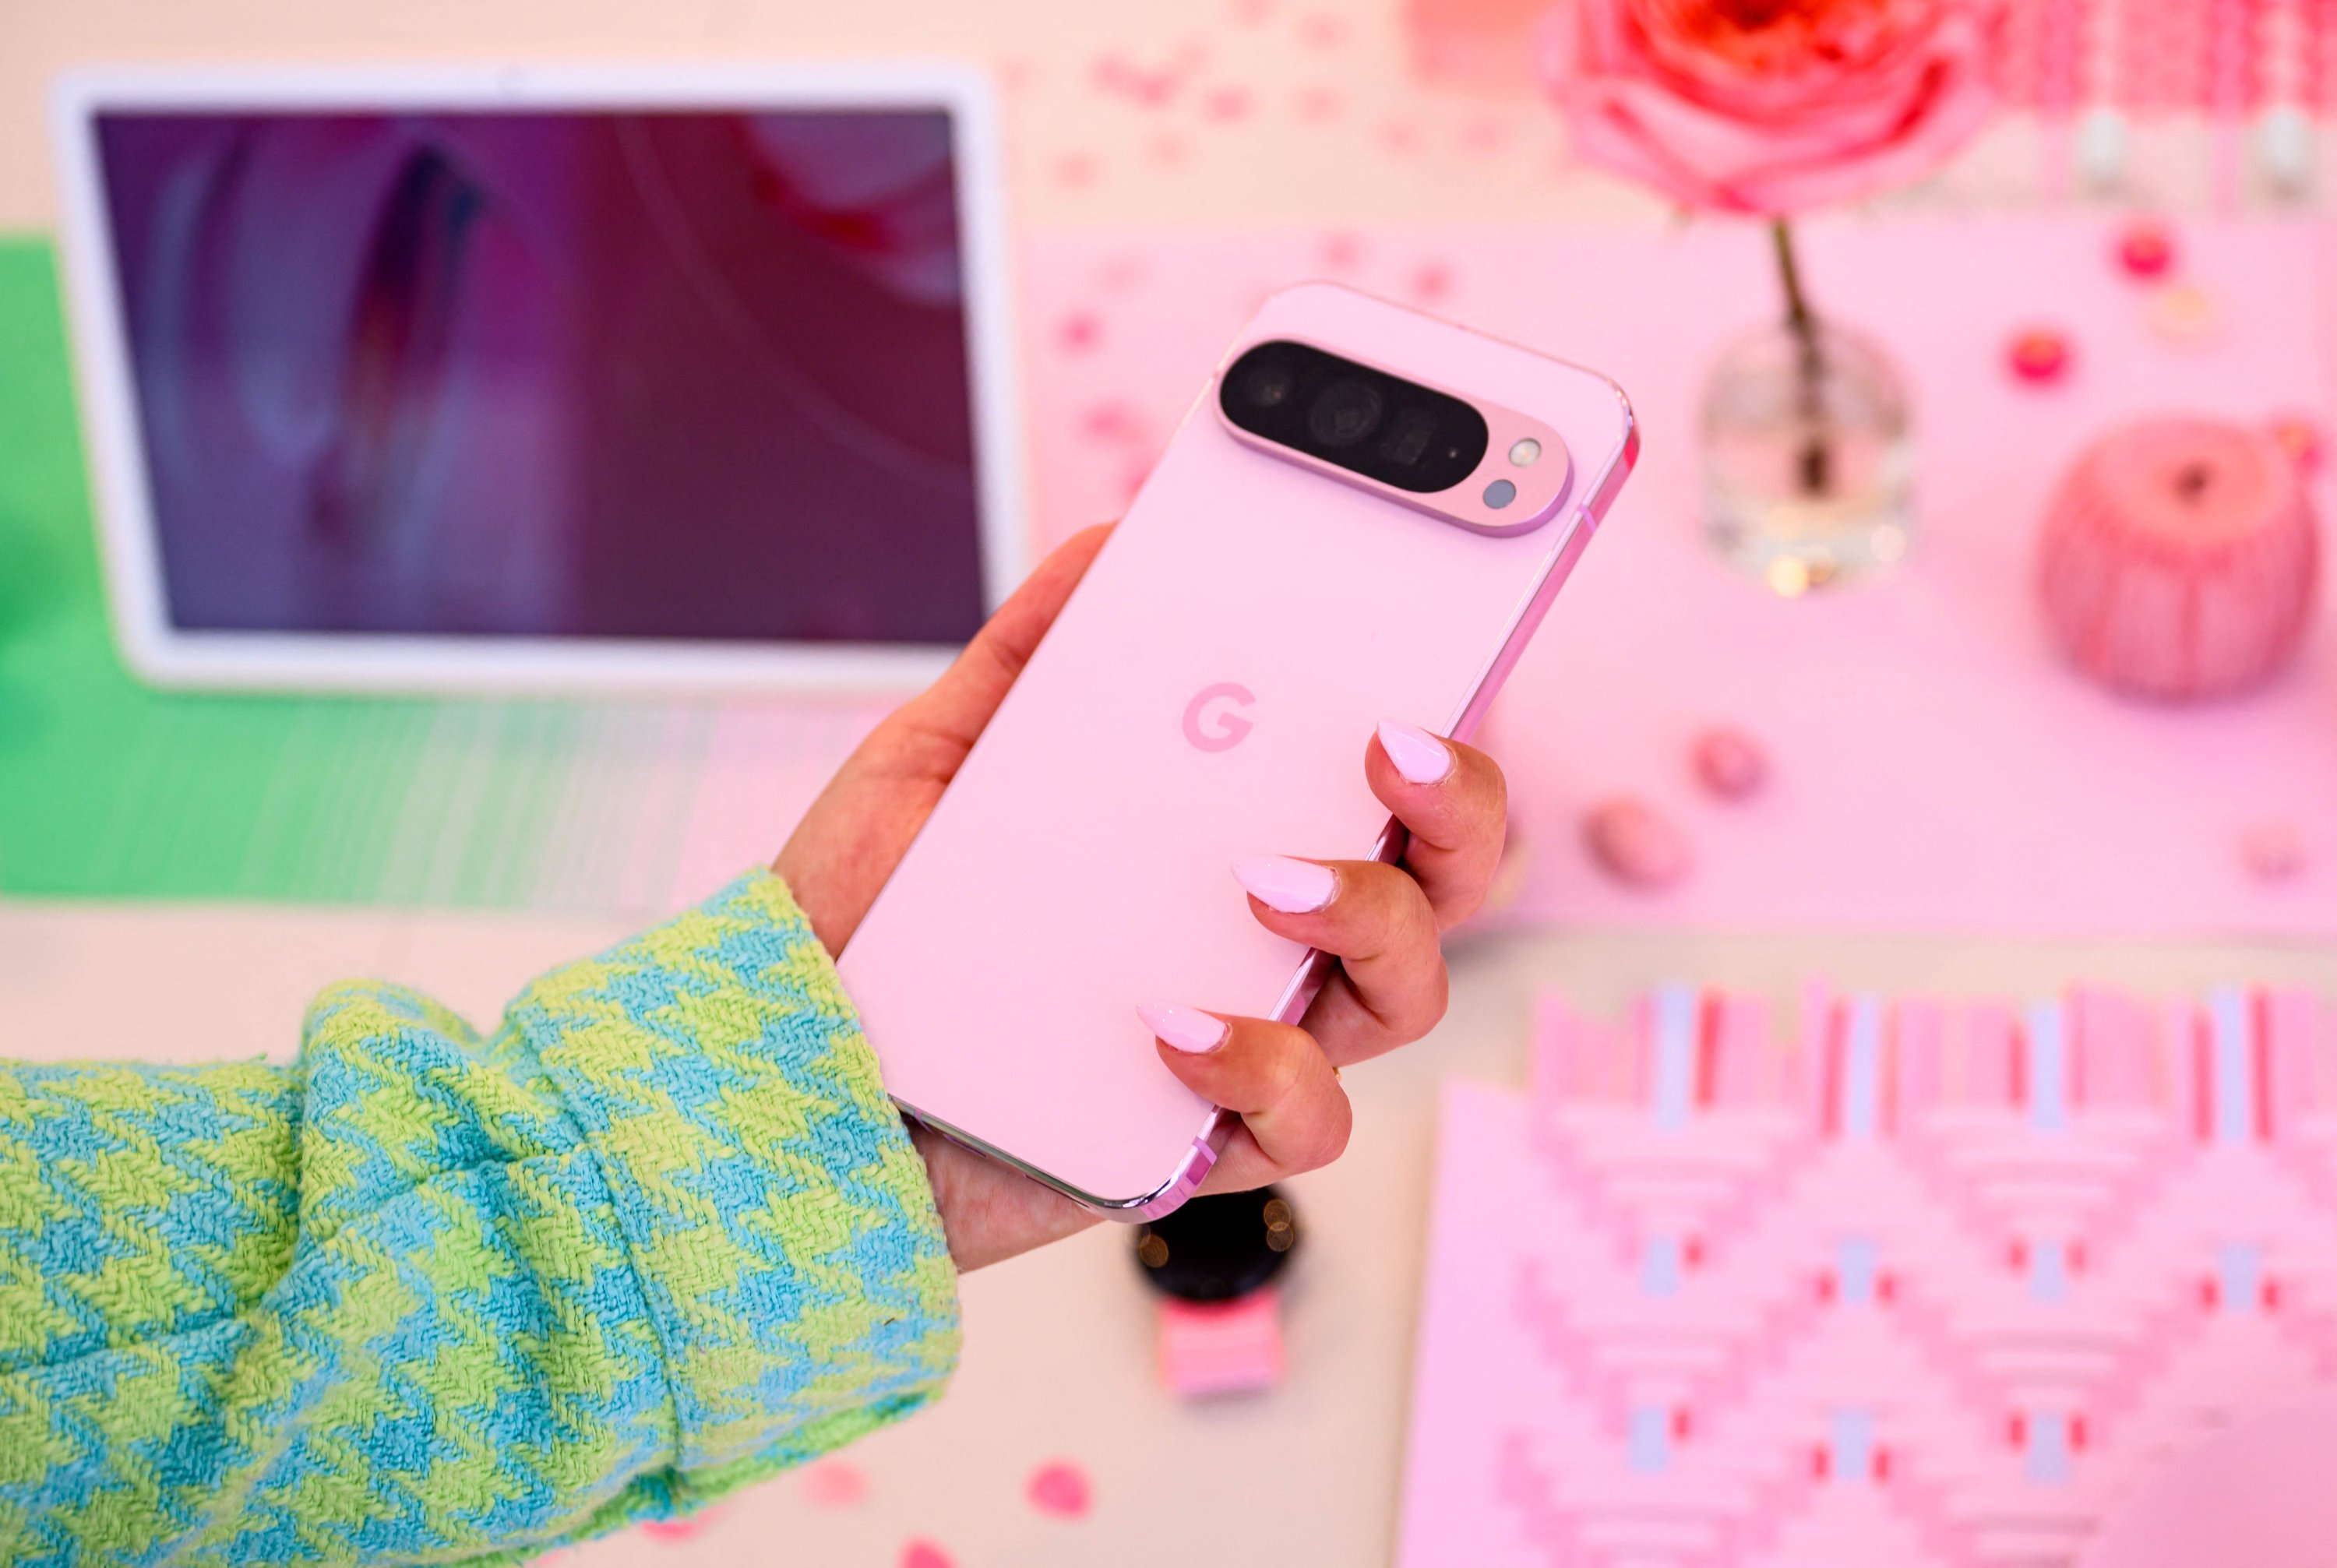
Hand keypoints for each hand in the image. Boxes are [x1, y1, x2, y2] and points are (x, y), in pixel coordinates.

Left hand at [777, 526, 1508, 1269]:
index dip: (1445, 734)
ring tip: (1257, 879)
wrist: (790, 1063)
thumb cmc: (883, 912)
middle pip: (1446, 878)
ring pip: (1409, 994)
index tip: (1417, 676)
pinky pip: (1309, 1121)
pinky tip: (1169, 1021)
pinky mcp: (1206, 1142)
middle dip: (1460, 806)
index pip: (1390, 784)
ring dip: (1366, 920)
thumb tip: (1112, 541)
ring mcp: (1255, 1041)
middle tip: (1388, 752)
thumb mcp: (942, 759)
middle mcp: (1274, 941)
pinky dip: (1265, 1067)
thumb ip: (1031, 654)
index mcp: (1240, 836)